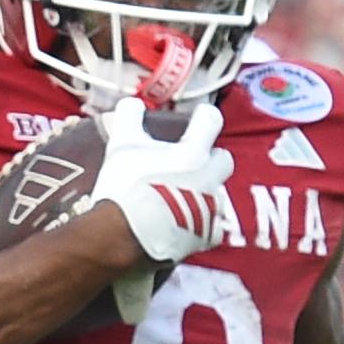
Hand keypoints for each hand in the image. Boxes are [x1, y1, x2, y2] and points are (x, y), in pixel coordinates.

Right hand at [86, 99, 234, 263]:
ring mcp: (211, 211)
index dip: (204, 117)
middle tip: (188, 163)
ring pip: (218, 194)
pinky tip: (181, 225)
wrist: (125, 240)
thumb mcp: (121, 146)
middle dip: (210, 159)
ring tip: (179, 197)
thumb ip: (129, 119)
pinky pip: (212, 228)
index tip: (197, 119)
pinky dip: (200, 225)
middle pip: (223, 159)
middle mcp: (209, 179)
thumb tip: (132, 103)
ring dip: (204, 193)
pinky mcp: (206, 239)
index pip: (211, 121)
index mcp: (193, 153)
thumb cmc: (125, 188)